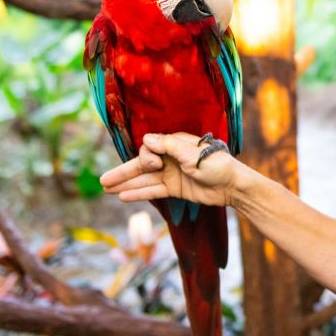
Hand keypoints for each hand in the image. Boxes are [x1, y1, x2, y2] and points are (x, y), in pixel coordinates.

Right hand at [99, 132, 242, 207]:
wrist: (232, 185)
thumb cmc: (216, 164)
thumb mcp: (192, 153)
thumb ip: (168, 146)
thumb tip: (146, 138)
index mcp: (174, 144)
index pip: (150, 148)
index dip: (147, 156)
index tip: (156, 163)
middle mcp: (170, 158)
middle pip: (141, 165)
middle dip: (123, 172)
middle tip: (102, 181)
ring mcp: (171, 174)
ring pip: (144, 179)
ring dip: (126, 184)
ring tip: (106, 189)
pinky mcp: (175, 189)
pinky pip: (153, 191)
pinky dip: (139, 193)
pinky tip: (123, 196)